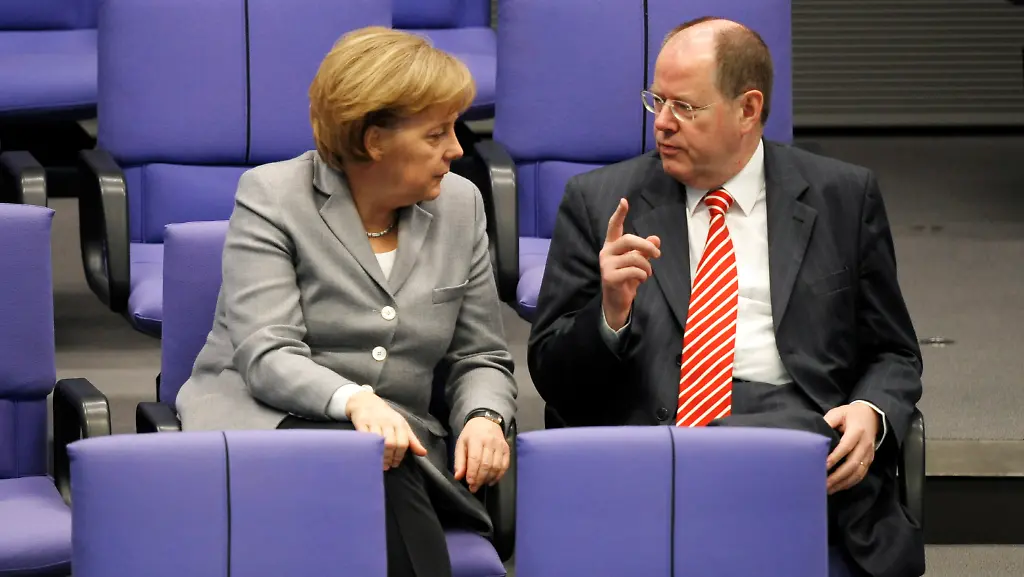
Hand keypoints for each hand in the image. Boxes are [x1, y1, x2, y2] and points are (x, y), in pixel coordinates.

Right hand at [346, 391, 427, 470]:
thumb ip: (412, 440)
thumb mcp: (402, 425)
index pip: (403, 443)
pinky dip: (366, 447)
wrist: (366, 401)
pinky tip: (367, 454)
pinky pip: (364, 437)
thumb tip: (423, 453)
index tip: (395, 463)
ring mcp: (373, 422)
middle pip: (390, 443)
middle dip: (389, 457)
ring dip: (378, 455)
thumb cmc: (387, 417)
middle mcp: (387, 422)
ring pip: (377, 441)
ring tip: (378, 463)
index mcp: (399, 423)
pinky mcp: (361, 422)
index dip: (400, 456)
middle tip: (387, 465)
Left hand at [454, 417, 509, 492]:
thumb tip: (458, 476)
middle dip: (480, 479)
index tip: (469, 483)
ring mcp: (500, 445)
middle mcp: (490, 442)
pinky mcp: (507, 449)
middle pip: (486, 464)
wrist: (486, 420)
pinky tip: (491, 480)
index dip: (473, 473)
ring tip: (481, 484)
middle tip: (474, 488)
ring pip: (496, 466)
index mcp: (476, 439)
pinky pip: (505, 465)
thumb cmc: (471, 434)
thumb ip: (459, 461)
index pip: (475, 459)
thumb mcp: (461, 444)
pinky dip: (499, 475)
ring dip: (489, 478)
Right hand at [601, 198, 660, 329]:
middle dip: (646, 245)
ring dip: (647, 266)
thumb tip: (656, 238)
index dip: (619, 214)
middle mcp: (606, 252)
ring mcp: (606, 265)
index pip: (613, 226)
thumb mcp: (637, 263)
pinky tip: (641, 280)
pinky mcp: (609, 277)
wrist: (617, 302)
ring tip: (647, 274)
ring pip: (634, 257)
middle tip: (658, 254)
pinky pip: (633, 271)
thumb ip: (645, 250)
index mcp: (612, 246)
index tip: (624, 201)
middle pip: (628, 239)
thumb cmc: (627, 280)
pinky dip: (642, 275)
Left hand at [824, 403, 879, 493]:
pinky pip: (861, 474)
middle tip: (823, 483)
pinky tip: (838, 487)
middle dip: (838, 476)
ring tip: (828, 489)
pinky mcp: (869, 460)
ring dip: (843, 482)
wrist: (871, 416)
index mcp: (857, 431)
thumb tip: (815, 436)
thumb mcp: (838, 413)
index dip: (835, 457)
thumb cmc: (850, 415)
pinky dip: (850, 483)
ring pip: (858, 472)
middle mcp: (865, 444)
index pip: (846, 446)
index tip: (823, 466)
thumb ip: (827, 422)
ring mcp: (869, 454)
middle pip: (853, 463)